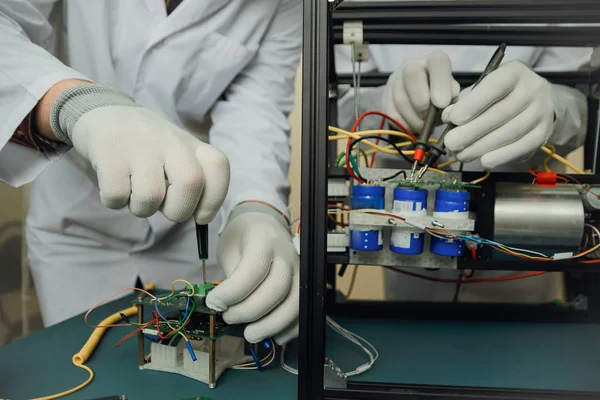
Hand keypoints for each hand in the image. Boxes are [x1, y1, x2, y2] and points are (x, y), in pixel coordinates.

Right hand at [72, 106, 229, 222]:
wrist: (103, 114)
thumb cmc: (147, 148)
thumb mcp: (176, 154)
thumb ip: (190, 181)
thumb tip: (198, 218)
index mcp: (191, 143)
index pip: (218, 167)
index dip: (214, 199)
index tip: (200, 217)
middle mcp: (170, 140)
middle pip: (190, 182)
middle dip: (178, 210)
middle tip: (164, 208)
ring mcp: (140, 144)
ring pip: (150, 197)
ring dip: (141, 208)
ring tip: (133, 193)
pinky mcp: (110, 151)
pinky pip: (116, 196)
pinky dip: (114, 201)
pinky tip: (113, 185)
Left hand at [206, 211, 298, 344]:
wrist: (267, 226)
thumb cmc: (243, 238)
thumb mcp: (228, 248)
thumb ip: (229, 275)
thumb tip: (222, 306)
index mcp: (263, 239)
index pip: (254, 269)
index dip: (233, 292)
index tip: (214, 303)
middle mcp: (287, 255)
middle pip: (277, 288)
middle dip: (249, 311)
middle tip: (229, 318)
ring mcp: (300, 271)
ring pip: (295, 303)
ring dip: (271, 325)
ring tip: (250, 334)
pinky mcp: (305, 285)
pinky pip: (303, 313)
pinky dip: (288, 329)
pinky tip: (271, 334)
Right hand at [383, 52, 459, 132]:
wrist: (423, 105)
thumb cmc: (442, 99)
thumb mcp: (453, 96)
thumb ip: (452, 98)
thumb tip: (442, 104)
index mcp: (434, 61)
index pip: (438, 62)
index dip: (440, 83)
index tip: (442, 103)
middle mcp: (411, 65)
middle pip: (412, 75)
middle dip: (422, 102)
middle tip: (429, 117)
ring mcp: (395, 80)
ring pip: (400, 100)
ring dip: (414, 119)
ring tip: (424, 124)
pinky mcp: (384, 98)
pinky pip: (392, 114)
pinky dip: (405, 125)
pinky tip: (413, 124)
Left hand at [442, 61, 553, 168]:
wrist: (537, 103)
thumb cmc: (500, 96)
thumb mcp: (482, 89)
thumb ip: (464, 101)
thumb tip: (448, 117)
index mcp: (514, 73)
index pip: (495, 86)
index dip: (472, 104)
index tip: (453, 119)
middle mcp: (533, 89)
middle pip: (500, 113)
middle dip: (471, 131)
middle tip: (451, 143)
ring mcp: (541, 112)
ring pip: (510, 132)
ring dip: (482, 147)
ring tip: (461, 155)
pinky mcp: (544, 133)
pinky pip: (522, 147)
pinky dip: (501, 156)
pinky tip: (484, 161)